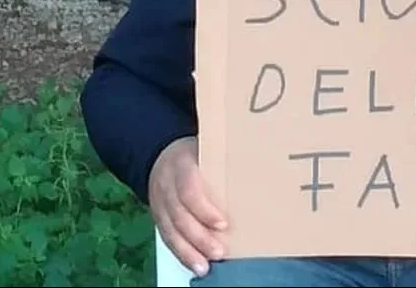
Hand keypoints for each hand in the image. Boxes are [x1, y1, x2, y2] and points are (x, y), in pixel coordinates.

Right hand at [148, 136, 227, 276]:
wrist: (160, 156)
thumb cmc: (193, 155)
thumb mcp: (206, 149)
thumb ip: (224, 161)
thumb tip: (258, 170)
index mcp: (181, 165)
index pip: (189, 190)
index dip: (204, 209)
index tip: (223, 223)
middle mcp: (167, 185)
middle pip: (179, 215)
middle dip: (199, 237)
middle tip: (219, 251)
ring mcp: (160, 202)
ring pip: (171, 230)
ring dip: (188, 251)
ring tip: (205, 266)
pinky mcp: (158, 217)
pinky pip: (167, 237)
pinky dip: (181, 253)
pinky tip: (195, 263)